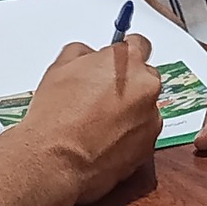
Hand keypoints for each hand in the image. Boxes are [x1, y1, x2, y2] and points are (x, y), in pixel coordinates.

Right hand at [18, 33, 163, 205]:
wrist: (56, 160)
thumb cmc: (56, 116)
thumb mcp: (60, 67)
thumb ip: (83, 53)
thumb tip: (90, 56)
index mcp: (128, 62)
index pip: (140, 44)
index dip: (126, 53)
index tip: (118, 60)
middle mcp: (146, 88)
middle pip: (145, 78)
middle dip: (128, 84)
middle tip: (101, 96)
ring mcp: (151, 119)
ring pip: (144, 109)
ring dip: (129, 112)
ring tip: (98, 123)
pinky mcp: (148, 147)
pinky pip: (141, 135)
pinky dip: (128, 136)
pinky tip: (103, 140)